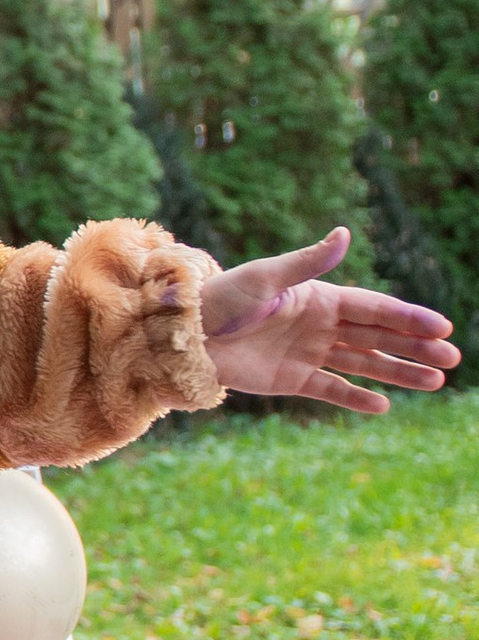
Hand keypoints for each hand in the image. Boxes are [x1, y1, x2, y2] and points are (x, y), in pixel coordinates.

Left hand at [199, 226, 458, 413]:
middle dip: (415, 348)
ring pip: (364, 365)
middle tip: (451, 359)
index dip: (408, 318)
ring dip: (398, 373)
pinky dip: (356, 398)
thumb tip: (344, 233)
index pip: (374, 308)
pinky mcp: (293, 380)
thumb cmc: (223, 300)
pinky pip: (333, 390)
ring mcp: (309, 354)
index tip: (442, 327)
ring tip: (435, 382)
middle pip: (378, 337)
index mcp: (319, 297)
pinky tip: (384, 406)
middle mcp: (320, 326)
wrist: (186, 336)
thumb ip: (308, 262)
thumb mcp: (266, 279)